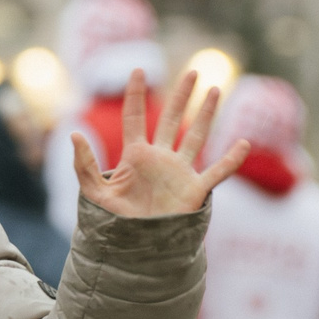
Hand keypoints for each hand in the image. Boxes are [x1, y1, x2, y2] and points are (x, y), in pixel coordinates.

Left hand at [72, 69, 248, 217]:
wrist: (133, 248)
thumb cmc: (113, 222)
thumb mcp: (93, 192)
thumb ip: (83, 164)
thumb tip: (75, 134)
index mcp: (135, 155)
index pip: (135, 118)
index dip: (135, 94)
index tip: (137, 70)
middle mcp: (160, 159)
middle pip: (172, 119)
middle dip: (182, 96)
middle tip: (193, 72)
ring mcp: (179, 172)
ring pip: (196, 137)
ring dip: (206, 114)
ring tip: (215, 90)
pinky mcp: (194, 191)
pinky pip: (217, 172)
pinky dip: (231, 160)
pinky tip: (243, 144)